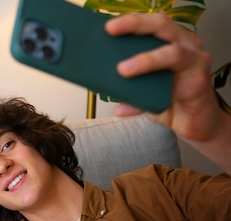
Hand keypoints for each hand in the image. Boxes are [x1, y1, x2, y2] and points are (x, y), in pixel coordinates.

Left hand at [106, 13, 230, 172]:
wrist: (194, 123)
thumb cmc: (171, 99)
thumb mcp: (143, 87)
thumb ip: (127, 79)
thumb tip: (97, 80)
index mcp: (172, 41)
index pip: (151, 23)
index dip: (131, 21)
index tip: (108, 26)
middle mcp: (186, 46)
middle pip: (163, 27)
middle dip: (136, 25)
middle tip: (112, 31)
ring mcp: (195, 62)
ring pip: (173, 52)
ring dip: (146, 60)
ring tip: (123, 70)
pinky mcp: (199, 83)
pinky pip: (173, 86)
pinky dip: (145, 100)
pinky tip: (127, 108)